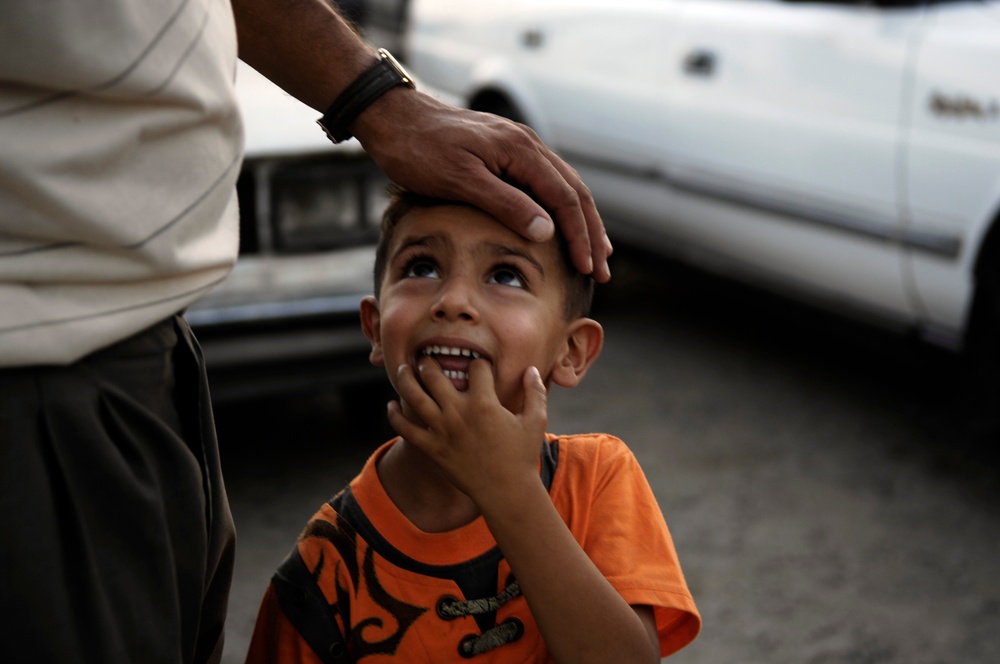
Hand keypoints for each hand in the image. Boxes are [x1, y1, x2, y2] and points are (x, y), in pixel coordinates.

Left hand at [354, 90, 611, 281]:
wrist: (392, 118)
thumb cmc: (419, 150)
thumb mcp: (461, 181)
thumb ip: (506, 205)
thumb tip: (548, 231)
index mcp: (521, 151)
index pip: (565, 198)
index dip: (579, 236)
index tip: (588, 268)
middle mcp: (526, 145)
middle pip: (574, 192)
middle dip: (591, 233)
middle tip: (603, 270)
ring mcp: (517, 147)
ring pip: (563, 187)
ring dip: (581, 222)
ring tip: (594, 252)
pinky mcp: (504, 153)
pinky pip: (544, 183)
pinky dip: (560, 208)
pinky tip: (559, 225)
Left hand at [386, 357, 548, 506]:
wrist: (506, 491)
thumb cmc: (522, 456)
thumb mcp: (536, 421)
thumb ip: (535, 392)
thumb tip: (532, 369)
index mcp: (484, 403)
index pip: (475, 366)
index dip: (478, 362)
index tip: (478, 366)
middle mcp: (459, 413)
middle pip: (434, 374)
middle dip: (429, 361)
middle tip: (427, 357)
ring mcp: (442, 431)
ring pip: (414, 396)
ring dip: (406, 378)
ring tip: (405, 369)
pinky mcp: (432, 448)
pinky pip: (405, 428)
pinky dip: (394, 415)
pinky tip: (392, 406)